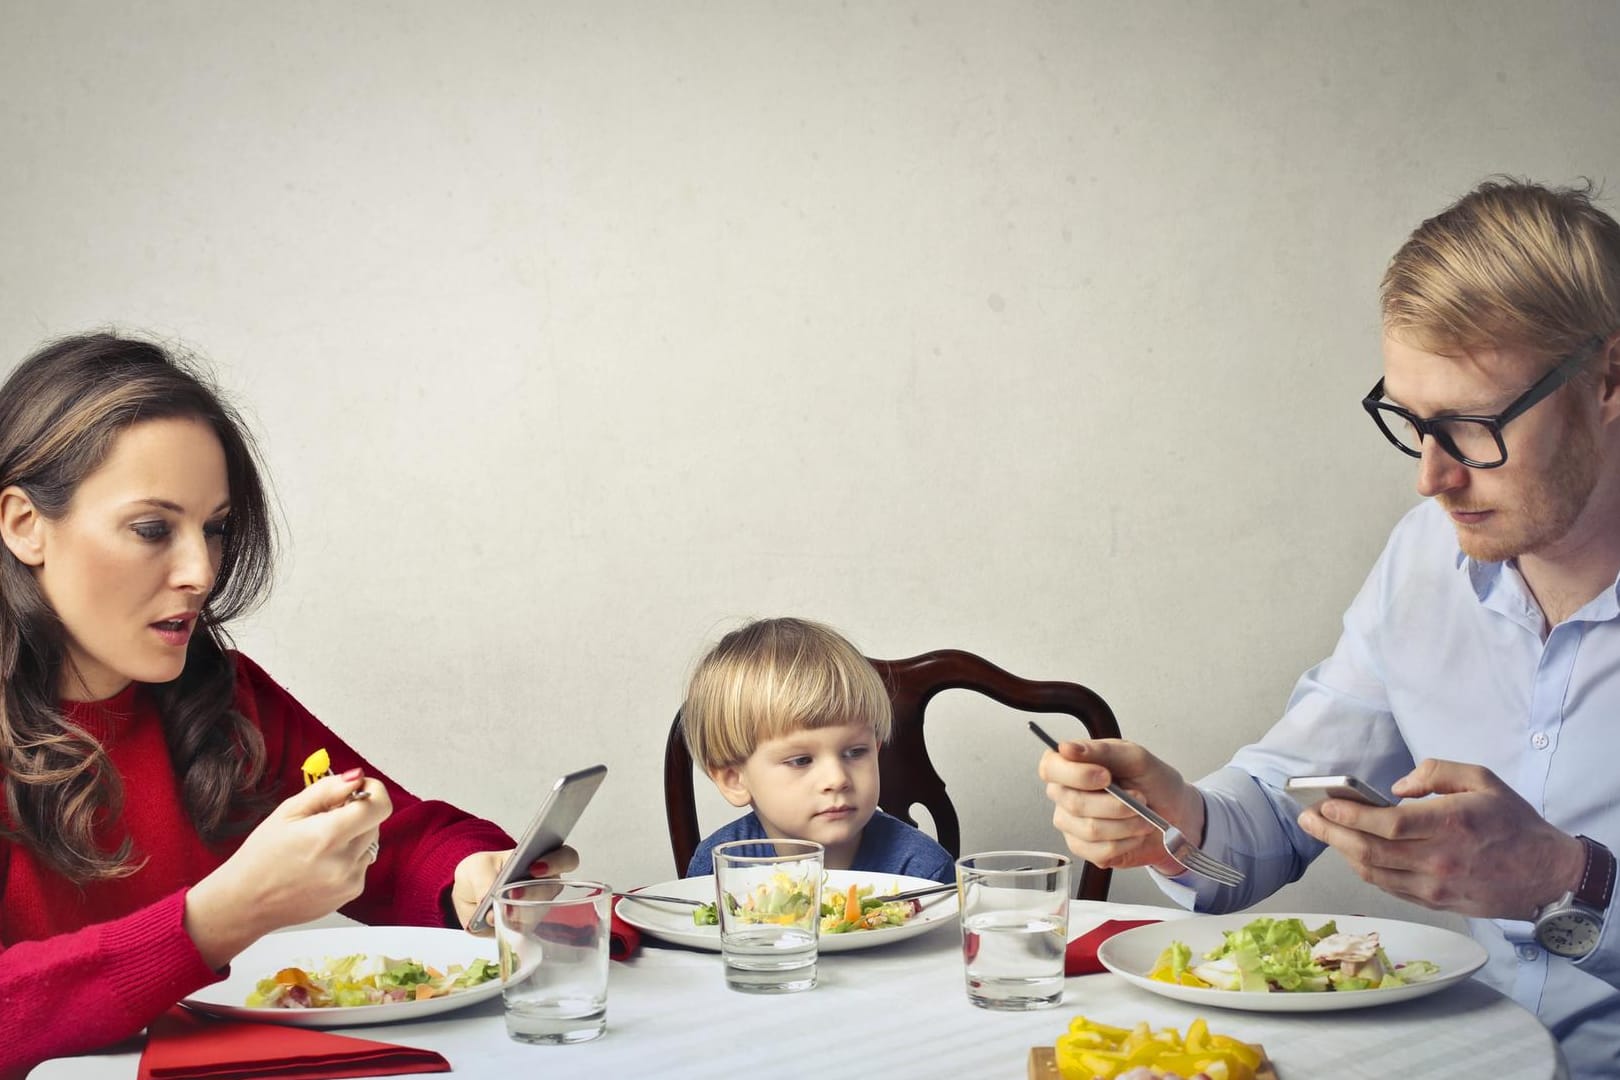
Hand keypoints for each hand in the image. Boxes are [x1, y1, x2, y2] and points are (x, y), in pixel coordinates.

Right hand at [184, 770, 391, 967]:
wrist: (247, 902)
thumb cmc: (261, 856)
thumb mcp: (288, 811)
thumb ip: (328, 790)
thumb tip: (358, 776)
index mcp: (327, 836)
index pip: (379, 806)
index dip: (373, 790)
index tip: (358, 788)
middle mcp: (344, 862)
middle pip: (375, 822)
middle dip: (357, 813)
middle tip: (325, 818)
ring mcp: (350, 881)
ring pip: (370, 842)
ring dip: (354, 836)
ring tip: (319, 844)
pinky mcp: (351, 893)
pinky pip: (362, 863)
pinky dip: (349, 856)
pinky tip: (321, 862)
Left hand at [450, 844, 580, 934]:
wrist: (466, 893)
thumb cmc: (480, 871)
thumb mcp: (477, 867)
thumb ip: (484, 882)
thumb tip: (491, 909)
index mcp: (540, 859)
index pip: (565, 858)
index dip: (558, 862)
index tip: (535, 868)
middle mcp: (544, 884)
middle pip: (554, 889)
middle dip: (534, 893)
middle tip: (514, 894)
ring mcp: (537, 907)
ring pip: (539, 913)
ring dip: (521, 913)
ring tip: (502, 912)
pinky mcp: (524, 927)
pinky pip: (524, 931)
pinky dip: (509, 928)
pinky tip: (496, 923)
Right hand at [1038, 738, 1204, 876]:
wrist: (1176, 815)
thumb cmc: (1155, 783)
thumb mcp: (1136, 758)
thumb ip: (1102, 751)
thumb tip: (1068, 748)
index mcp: (1072, 765)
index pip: (1050, 768)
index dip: (1075, 775)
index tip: (1105, 776)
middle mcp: (1065, 794)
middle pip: (1074, 803)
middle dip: (1116, 804)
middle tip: (1139, 797)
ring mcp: (1072, 824)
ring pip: (1091, 829)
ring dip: (1127, 824)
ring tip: (1143, 816)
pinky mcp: (1085, 849)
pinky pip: (1100, 851)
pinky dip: (1127, 842)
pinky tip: (1134, 833)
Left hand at [1296, 758, 1583, 918]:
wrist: (1548, 875)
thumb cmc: (1513, 823)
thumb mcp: (1482, 779)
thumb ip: (1436, 772)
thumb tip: (1396, 787)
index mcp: (1452, 824)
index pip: (1388, 824)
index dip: (1350, 816)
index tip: (1324, 805)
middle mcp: (1440, 860)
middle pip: (1371, 850)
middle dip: (1331, 833)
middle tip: (1307, 818)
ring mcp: (1437, 886)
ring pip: (1374, 873)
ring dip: (1342, 852)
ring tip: (1323, 832)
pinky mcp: (1436, 902)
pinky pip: (1389, 887)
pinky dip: (1365, 869)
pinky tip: (1352, 851)